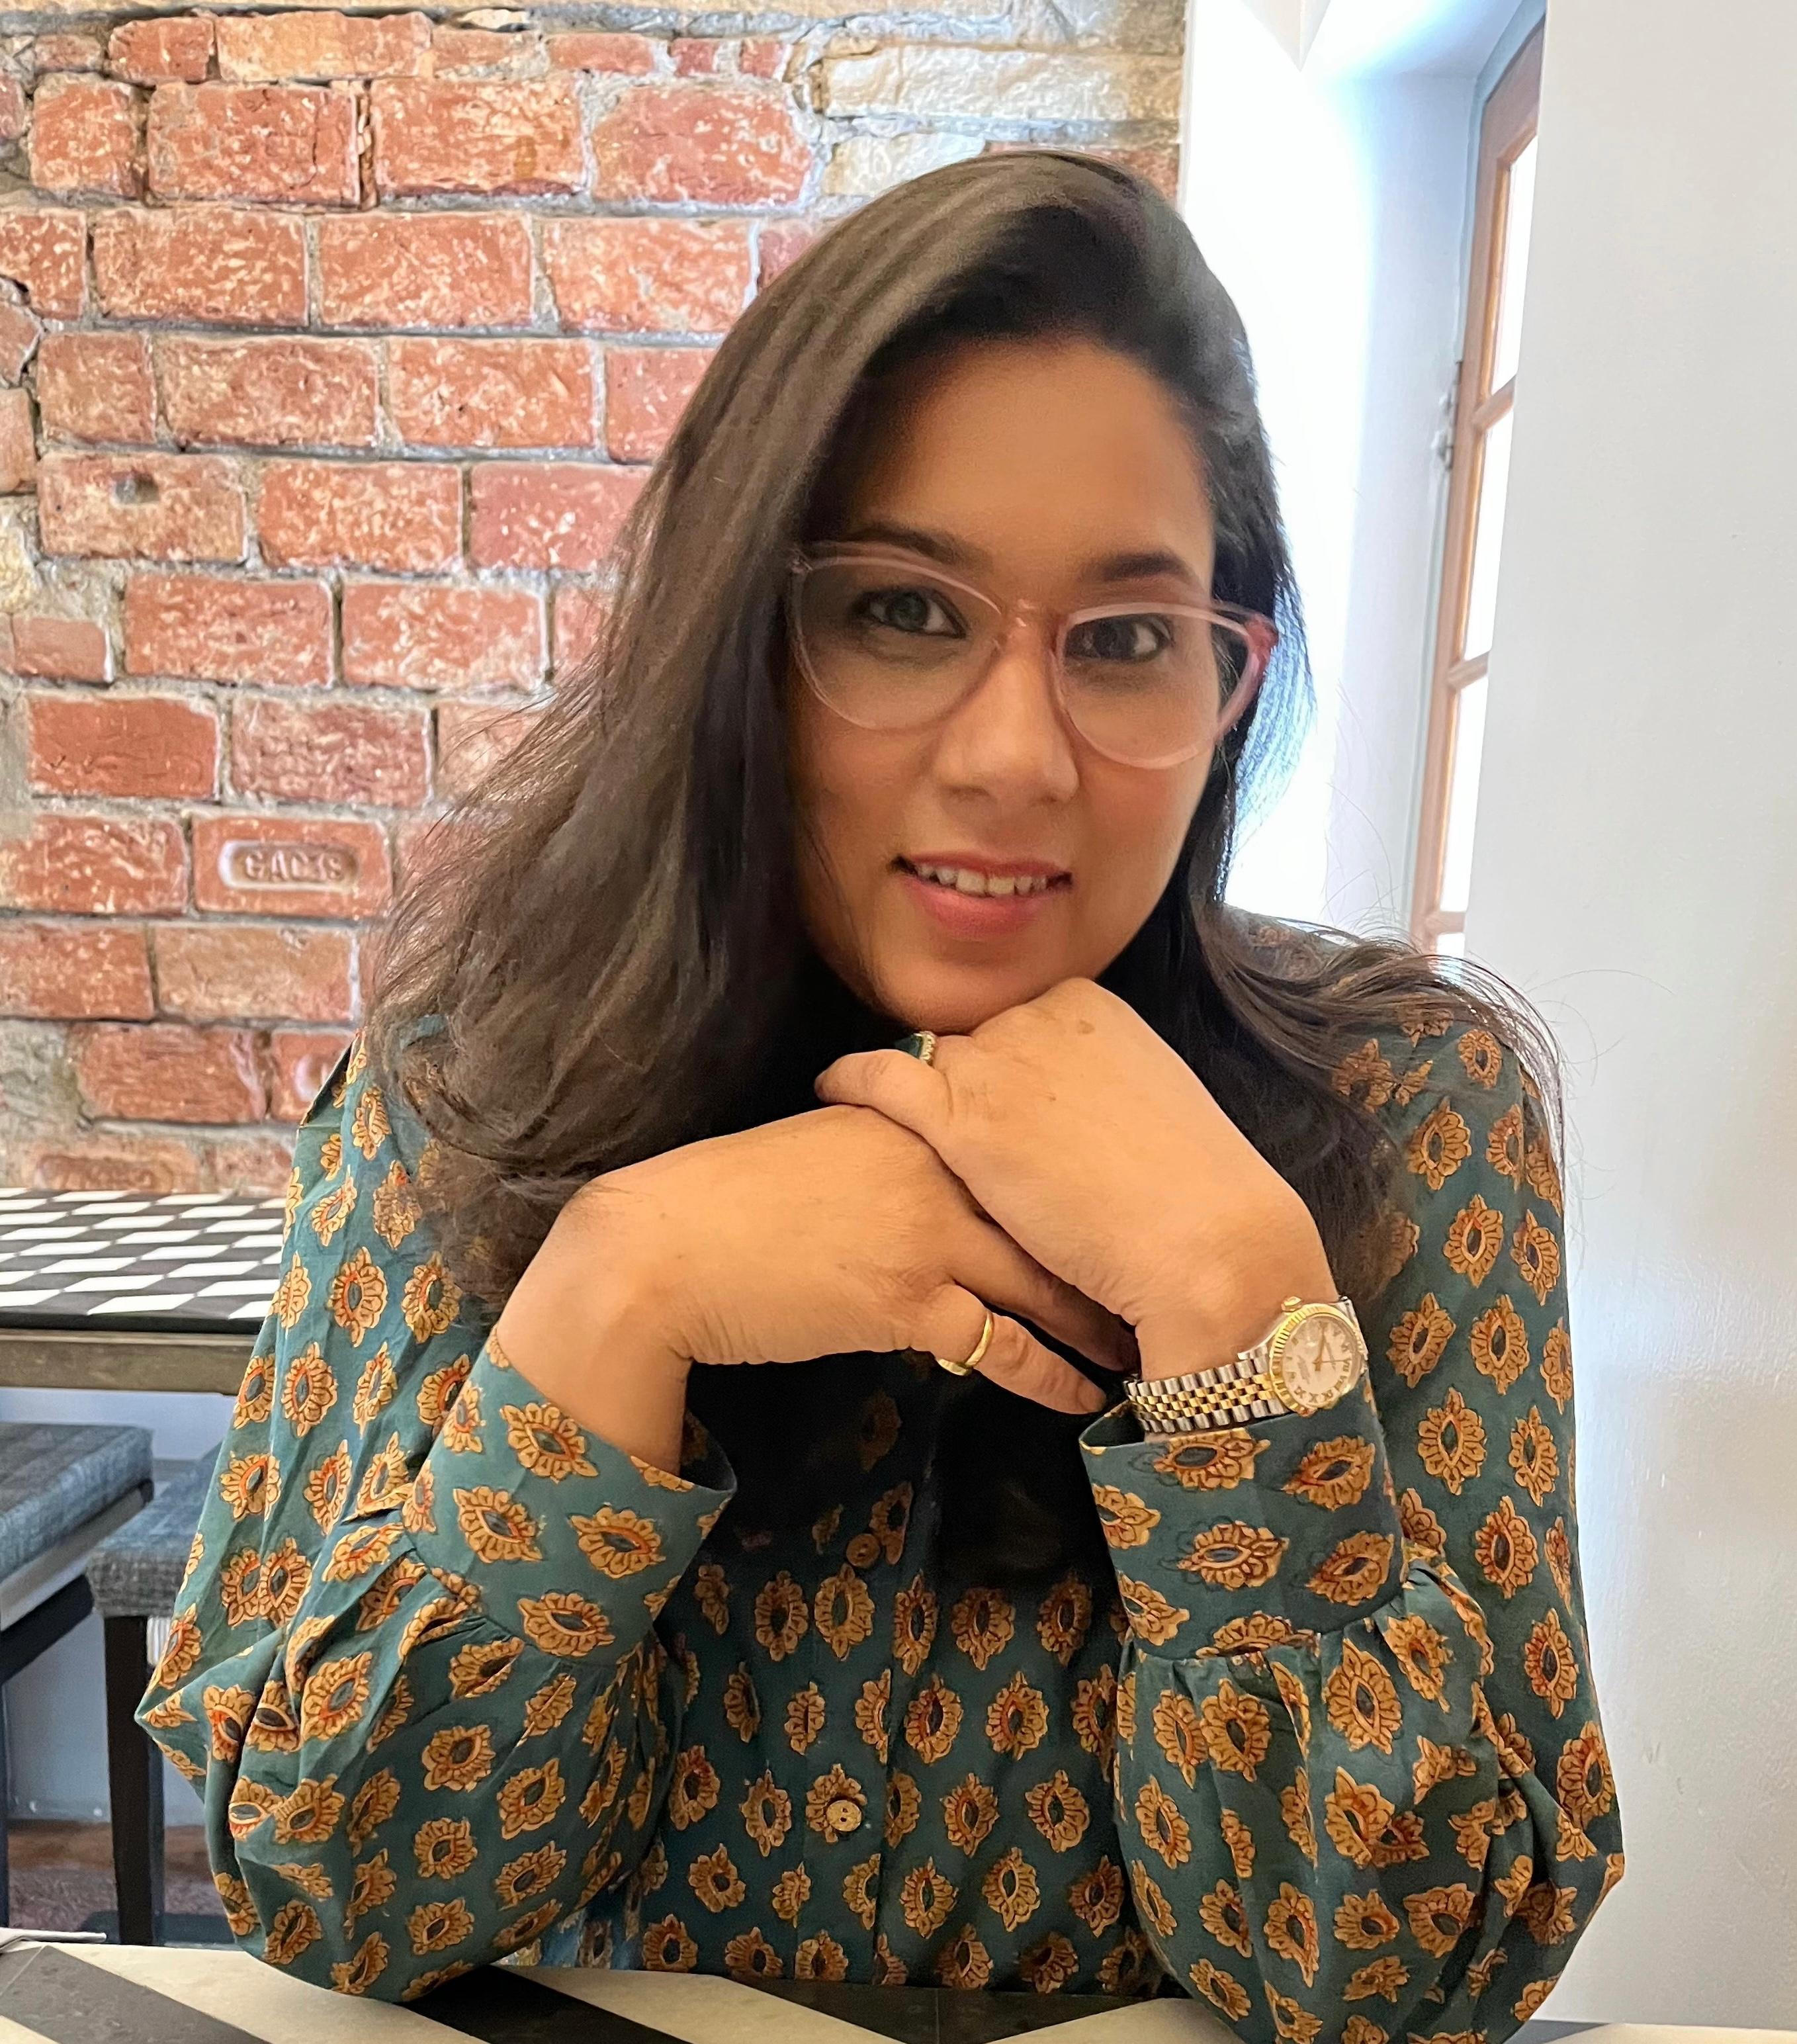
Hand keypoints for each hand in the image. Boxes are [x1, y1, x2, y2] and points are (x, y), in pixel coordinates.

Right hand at [500, 1103, 1134, 1465]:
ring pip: (1046, 1281)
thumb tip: (954, 1172)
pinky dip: (1052, 1378)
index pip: (1027, 1146)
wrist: (669, 1248)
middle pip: (1057, 1212)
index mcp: (919, 1123)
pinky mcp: (906, 1302)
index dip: (1090, 1184)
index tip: (1140, 1206)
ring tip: (1149, 1347)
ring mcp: (926, 1234)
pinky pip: (1003, 1348)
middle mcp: (936, 1168)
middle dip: (1119, 1251)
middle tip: (1174, 1277)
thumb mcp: (833, 1153)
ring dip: (1103, 1321)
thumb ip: (904, 1154)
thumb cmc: (740, 1203)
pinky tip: (1086, 1400)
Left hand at [815, 977, 1338, 1378]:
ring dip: (916, 1099)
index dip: (1004, 1072)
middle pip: (973, 1045)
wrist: (1207, 1248)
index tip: (999, 1102)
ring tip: (882, 1122)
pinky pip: (881, 1080)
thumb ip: (1091, 1088)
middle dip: (967, 1088)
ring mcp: (999, 1064)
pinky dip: (851, 1080)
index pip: (1018, 1028)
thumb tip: (1058, 1106)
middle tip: (965, 1136)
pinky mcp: (962, 1118)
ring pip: (930, 1067)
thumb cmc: (1189, 1200)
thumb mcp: (1144, 1108)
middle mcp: (1039, 1018)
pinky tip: (832, 1089)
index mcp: (1090, 1007)